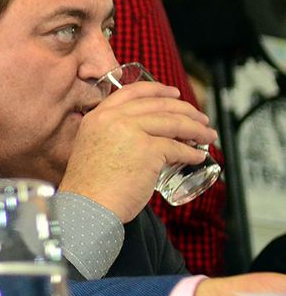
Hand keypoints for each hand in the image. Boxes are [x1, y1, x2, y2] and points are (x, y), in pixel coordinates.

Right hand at [60, 80, 213, 221]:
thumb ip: (111, 136)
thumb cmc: (90, 187)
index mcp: (98, 116)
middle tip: (200, 117)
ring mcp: (130, 131)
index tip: (174, 94)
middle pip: (158, 105)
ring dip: (196, 128)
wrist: (87, 205)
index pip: (132, 92)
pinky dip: (192, 152)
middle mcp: (113, 118)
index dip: (158, 90)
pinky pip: (178, 147)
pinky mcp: (148, 150)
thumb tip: (142, 138)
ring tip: (208, 135)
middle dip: (186, 110)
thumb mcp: (94, 148)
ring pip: (173, 122)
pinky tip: (197, 156)